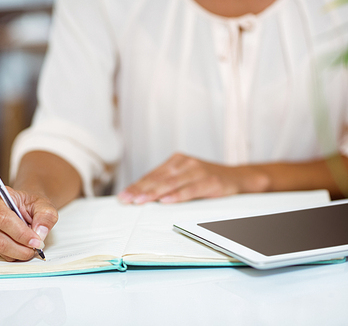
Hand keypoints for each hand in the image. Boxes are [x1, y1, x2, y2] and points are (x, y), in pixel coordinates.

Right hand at [0, 187, 57, 260]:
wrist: (26, 208)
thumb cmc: (31, 204)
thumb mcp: (45, 205)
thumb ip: (45, 216)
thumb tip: (39, 232)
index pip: (3, 218)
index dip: (21, 233)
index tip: (37, 241)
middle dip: (20, 247)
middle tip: (36, 248)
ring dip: (18, 252)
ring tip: (31, 246)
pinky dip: (13, 254)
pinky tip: (22, 246)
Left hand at [117, 153, 269, 203]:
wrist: (239, 177)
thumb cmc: (207, 180)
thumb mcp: (185, 178)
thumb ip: (167, 184)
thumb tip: (141, 197)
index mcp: (176, 161)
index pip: (151, 175)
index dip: (136, 186)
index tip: (122, 197)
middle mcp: (185, 162)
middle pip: (158, 179)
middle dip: (139, 190)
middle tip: (126, 200)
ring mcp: (198, 170)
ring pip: (171, 183)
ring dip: (154, 193)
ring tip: (140, 201)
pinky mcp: (211, 181)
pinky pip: (191, 189)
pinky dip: (178, 195)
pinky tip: (166, 201)